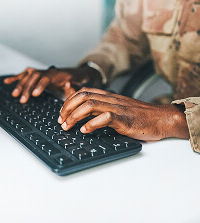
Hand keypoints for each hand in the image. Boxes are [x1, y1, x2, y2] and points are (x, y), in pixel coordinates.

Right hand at [4, 65, 101, 102]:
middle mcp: (47, 71)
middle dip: (27, 88)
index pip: (46, 78)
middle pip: (34, 76)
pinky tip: (7, 82)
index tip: (34, 94)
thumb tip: (69, 84)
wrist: (77, 74)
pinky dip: (16, 78)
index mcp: (58, 74)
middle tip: (23, 99)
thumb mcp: (78, 84)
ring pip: (28, 75)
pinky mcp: (37, 74)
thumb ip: (74, 86)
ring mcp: (42, 71)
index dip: (39, 85)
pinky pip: (24, 74)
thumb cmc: (77, 81)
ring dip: (20, 84)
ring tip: (15, 94)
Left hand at [58, 87, 189, 140]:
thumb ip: (101, 108)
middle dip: (67, 108)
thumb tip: (83, 114)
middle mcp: (111, 99)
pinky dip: (92, 124)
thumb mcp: (117, 109)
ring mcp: (117, 108)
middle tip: (60, 121)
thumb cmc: (139, 116)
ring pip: (90, 104)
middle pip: (82, 96)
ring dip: (75, 116)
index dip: (68, 100)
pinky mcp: (124, 119)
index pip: (83, 91)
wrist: (160, 119)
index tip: (62, 113)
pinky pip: (105, 117)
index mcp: (108, 96)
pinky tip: (85, 131)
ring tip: (68, 127)